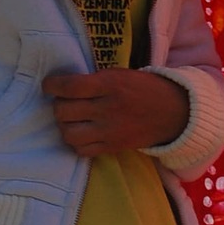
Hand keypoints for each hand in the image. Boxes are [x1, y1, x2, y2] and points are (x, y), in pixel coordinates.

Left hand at [43, 68, 188, 154]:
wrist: (174, 113)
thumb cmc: (145, 88)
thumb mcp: (121, 74)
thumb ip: (95, 80)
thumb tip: (65, 86)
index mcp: (110, 85)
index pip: (69, 87)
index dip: (52, 85)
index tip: (49, 85)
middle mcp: (106, 109)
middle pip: (63, 111)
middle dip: (58, 105)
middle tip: (64, 101)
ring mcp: (109, 131)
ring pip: (68, 133)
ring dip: (65, 125)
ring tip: (72, 119)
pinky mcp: (112, 147)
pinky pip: (82, 150)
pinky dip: (77, 142)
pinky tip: (82, 133)